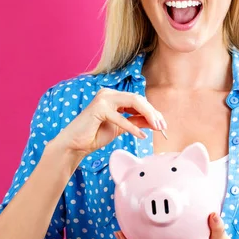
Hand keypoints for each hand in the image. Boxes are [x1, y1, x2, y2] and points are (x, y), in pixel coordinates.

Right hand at [52, 88, 166, 158]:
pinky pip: (121, 117)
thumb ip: (136, 121)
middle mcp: (108, 93)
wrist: (75, 145)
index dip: (152, 112)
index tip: (163, 125)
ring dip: (147, 115)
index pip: (138, 101)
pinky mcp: (98, 108)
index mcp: (113, 96)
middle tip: (163, 127)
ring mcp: (103, 98)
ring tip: (157, 128)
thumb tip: (155, 122)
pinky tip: (141, 136)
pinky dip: (132, 127)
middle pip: (138, 99)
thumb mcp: (121, 127)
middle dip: (153, 113)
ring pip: (133, 102)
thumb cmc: (95, 135)